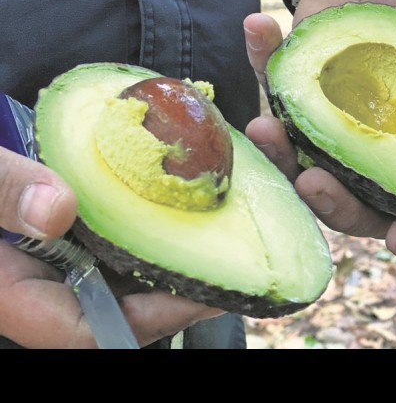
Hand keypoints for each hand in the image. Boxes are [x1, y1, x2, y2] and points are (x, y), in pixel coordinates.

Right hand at [0, 147, 221, 347]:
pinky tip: (183, 199)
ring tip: (224, 229)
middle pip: (119, 307)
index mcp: (11, 289)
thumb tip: (56, 209)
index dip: (148, 321)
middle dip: (177, 290)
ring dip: (171, 256)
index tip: (203, 293)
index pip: (85, 332)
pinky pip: (116, 236)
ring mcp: (57, 255)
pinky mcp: (69, 228)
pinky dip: (149, 223)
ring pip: (123, 272)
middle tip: (237, 262)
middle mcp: (40, 280)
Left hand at [242, 0, 395, 257]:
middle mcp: (381, 142)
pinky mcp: (299, 93)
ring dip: (281, 156)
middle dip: (333, 203)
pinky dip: (259, 67)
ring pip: (305, 165)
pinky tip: (259, 26)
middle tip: (314, 180)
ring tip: (264, 126)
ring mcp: (336, 123)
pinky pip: (274, 95)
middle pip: (359, 202)